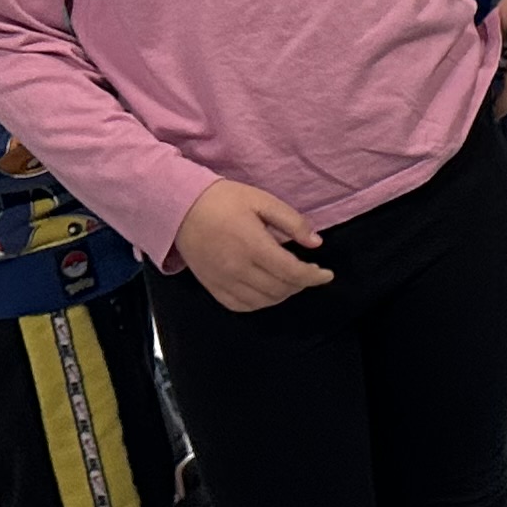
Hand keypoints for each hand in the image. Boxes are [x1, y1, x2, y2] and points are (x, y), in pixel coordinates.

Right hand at [175, 181, 329, 311]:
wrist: (180, 207)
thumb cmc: (223, 200)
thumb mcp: (262, 200)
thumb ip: (292, 222)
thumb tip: (316, 243)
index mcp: (253, 245)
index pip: (292, 272)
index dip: (314, 277)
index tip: (327, 274)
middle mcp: (238, 268)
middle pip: (280, 289)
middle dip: (301, 284)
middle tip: (308, 272)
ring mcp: (223, 280)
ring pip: (263, 301)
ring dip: (283, 294)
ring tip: (290, 280)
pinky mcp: (211, 286)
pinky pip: (240, 305)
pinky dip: (259, 303)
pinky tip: (267, 291)